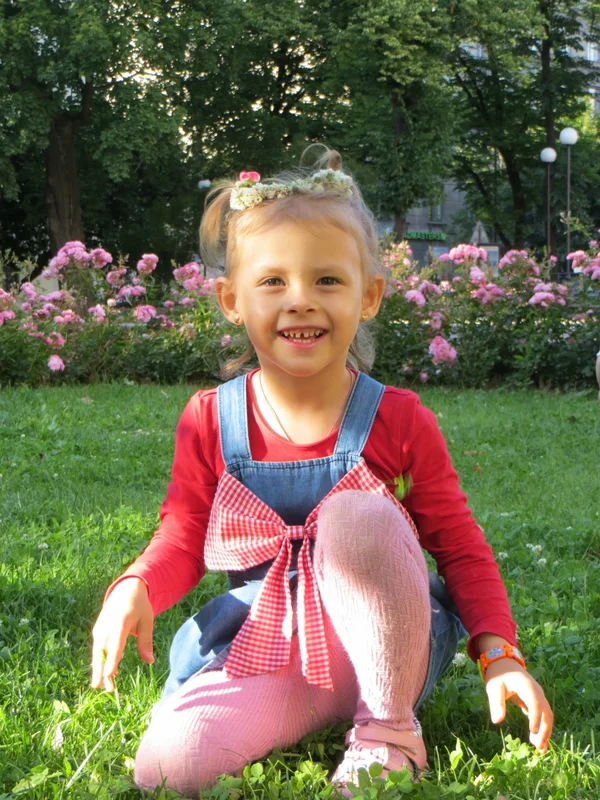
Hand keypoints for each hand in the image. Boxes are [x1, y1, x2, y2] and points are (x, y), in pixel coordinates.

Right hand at [91, 577, 153, 691]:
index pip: (116, 644)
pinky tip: (107, 674)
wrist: (124, 590)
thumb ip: (146, 640)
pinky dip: (100, 661)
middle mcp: (107, 626)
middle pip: (103, 652)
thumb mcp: (147, 620)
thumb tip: (150, 661)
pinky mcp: (97, 631)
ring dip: (100, 669)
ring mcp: (100, 629)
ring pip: (98, 652)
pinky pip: (98, 649)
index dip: (112, 660)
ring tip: (104, 686)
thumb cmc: (139, 606)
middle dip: (103, 671)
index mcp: (121, 622)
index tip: (110, 674)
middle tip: (107, 689)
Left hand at [485, 659, 552, 752]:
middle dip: (544, 730)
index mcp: (526, 686)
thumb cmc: (498, 675)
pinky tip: (539, 741)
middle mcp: (537, 691)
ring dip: (545, 731)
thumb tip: (497, 721)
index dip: (535, 717)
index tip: (532, 732)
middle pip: (546, 712)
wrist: (504, 662)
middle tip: (538, 747)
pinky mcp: (536, 701)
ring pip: (547, 715)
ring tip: (539, 749)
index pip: (534, 703)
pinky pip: (543, 715)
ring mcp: (538, 696)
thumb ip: (496, 702)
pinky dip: (542, 727)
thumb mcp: (493, 687)